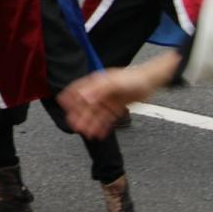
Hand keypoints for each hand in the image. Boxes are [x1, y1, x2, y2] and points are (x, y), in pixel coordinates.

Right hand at [57, 52, 179, 138]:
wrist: (150, 81)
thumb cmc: (132, 78)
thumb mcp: (113, 83)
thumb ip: (98, 90)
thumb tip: (84, 98)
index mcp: (97, 82)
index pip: (79, 89)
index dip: (70, 96)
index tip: (62, 105)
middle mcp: (101, 91)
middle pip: (87, 105)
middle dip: (80, 115)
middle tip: (74, 126)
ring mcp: (109, 100)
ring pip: (97, 114)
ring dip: (91, 123)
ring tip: (86, 133)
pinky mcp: (117, 107)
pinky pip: (108, 118)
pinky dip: (103, 126)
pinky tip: (99, 134)